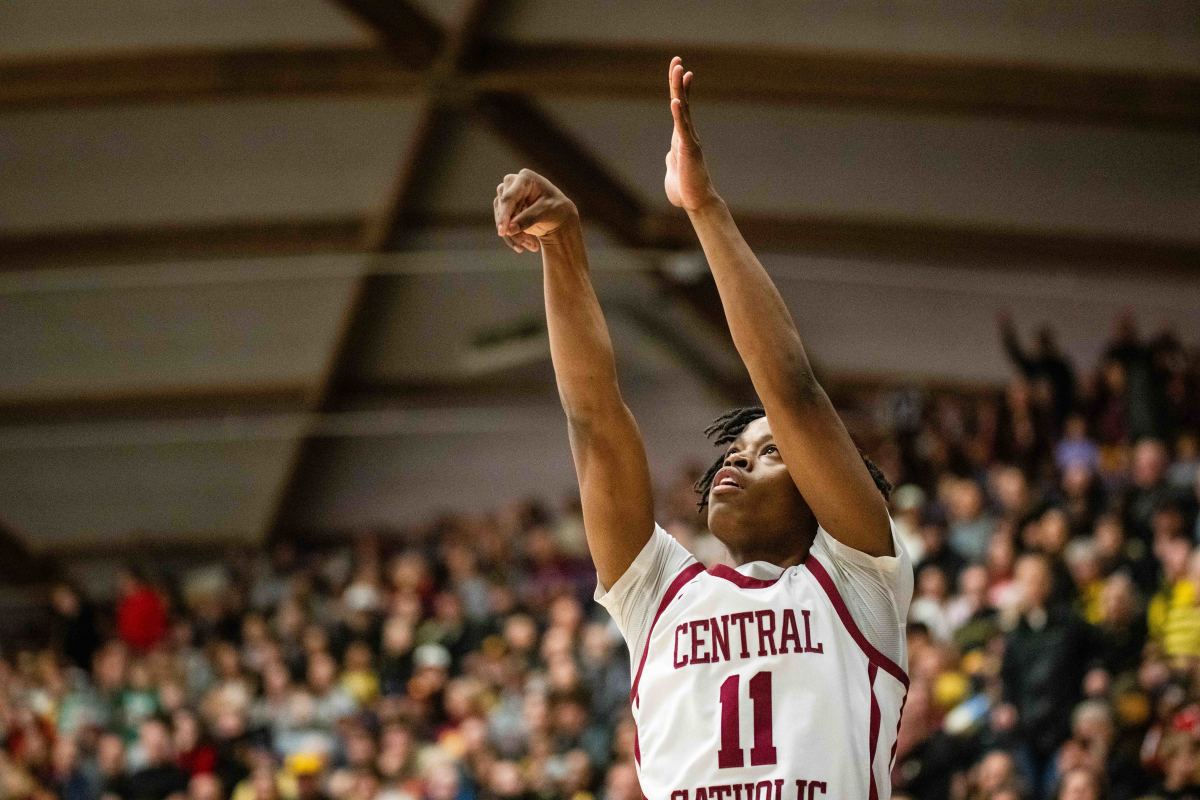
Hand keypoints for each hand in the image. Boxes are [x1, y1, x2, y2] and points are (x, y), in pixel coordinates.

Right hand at [493, 169, 577, 252]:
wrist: (558, 215)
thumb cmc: (556, 208)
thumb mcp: (546, 212)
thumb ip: (528, 219)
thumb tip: (509, 229)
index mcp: (525, 178)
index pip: (509, 197)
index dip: (505, 215)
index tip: (503, 232)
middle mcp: (512, 184)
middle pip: (503, 209)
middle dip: (513, 229)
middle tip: (531, 245)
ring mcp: (506, 196)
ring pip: (501, 219)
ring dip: (514, 236)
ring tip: (533, 246)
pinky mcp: (505, 209)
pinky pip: (503, 225)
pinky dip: (512, 238)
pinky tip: (523, 247)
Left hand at [665, 56, 718, 210]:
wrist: (696, 203)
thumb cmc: (685, 189)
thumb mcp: (673, 170)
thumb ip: (672, 160)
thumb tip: (671, 155)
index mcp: (681, 137)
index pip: (680, 108)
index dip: (680, 89)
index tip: (680, 70)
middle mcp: (686, 134)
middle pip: (682, 101)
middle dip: (678, 81)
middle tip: (676, 60)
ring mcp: (689, 140)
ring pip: (684, 110)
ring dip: (680, 89)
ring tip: (679, 70)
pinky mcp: (689, 150)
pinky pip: (683, 129)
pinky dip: (679, 115)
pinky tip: (676, 101)